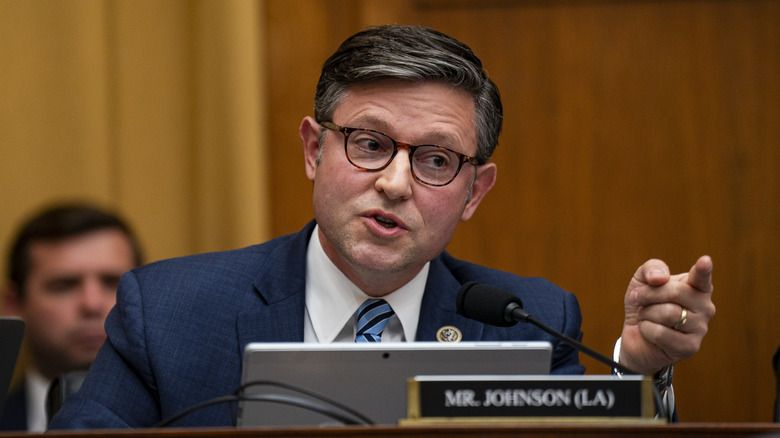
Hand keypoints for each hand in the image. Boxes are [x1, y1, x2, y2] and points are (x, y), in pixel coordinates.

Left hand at [619, 255, 714, 375]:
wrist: (637, 335)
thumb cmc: (645, 304)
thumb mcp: (642, 280)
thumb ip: (651, 268)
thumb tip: (659, 278)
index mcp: (697, 287)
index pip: (701, 277)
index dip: (703, 269)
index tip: (705, 260)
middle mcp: (705, 307)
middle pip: (675, 292)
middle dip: (648, 294)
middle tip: (637, 298)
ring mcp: (701, 328)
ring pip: (668, 313)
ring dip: (647, 313)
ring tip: (647, 317)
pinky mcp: (690, 347)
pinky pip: (660, 333)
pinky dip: (646, 329)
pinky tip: (648, 331)